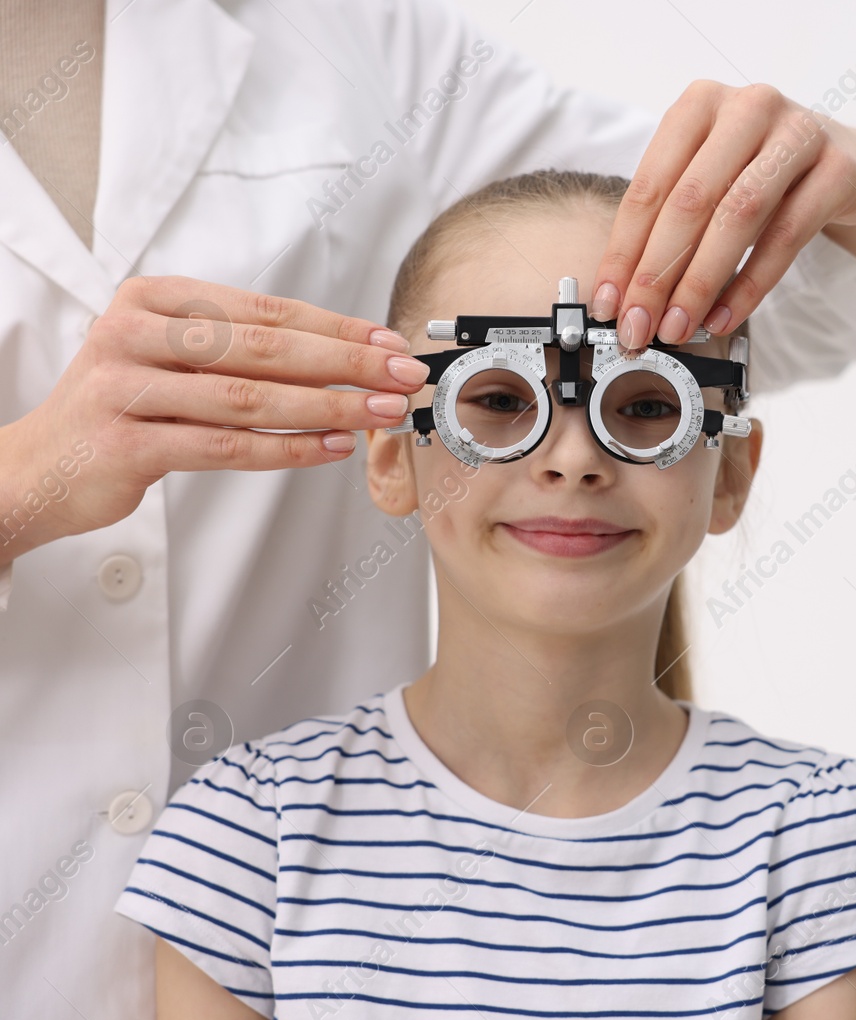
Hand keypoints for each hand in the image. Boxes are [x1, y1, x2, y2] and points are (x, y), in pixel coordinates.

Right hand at [0, 276, 429, 562]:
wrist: (37, 467)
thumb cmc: (123, 407)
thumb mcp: (170, 356)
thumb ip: (239, 349)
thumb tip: (345, 355)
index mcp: (152, 299)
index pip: (264, 311)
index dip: (335, 327)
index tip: (388, 342)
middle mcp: (134, 334)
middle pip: (264, 349)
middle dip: (345, 363)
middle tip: (400, 375)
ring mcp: (126, 389)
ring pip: (249, 398)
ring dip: (327, 406)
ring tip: (378, 412)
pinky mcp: (126, 444)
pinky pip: (225, 447)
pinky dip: (287, 449)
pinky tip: (332, 447)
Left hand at [588, 80, 855, 352]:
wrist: (849, 159)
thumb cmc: (764, 171)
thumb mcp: (712, 177)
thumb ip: (671, 220)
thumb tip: (626, 296)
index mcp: (701, 103)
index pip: (651, 185)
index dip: (624, 250)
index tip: (609, 303)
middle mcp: (748, 107)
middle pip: (691, 200)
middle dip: (657, 273)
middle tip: (638, 325)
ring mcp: (798, 133)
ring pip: (738, 216)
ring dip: (701, 282)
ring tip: (679, 327)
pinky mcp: (838, 170)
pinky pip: (787, 237)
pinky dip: (751, 285)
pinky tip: (725, 317)